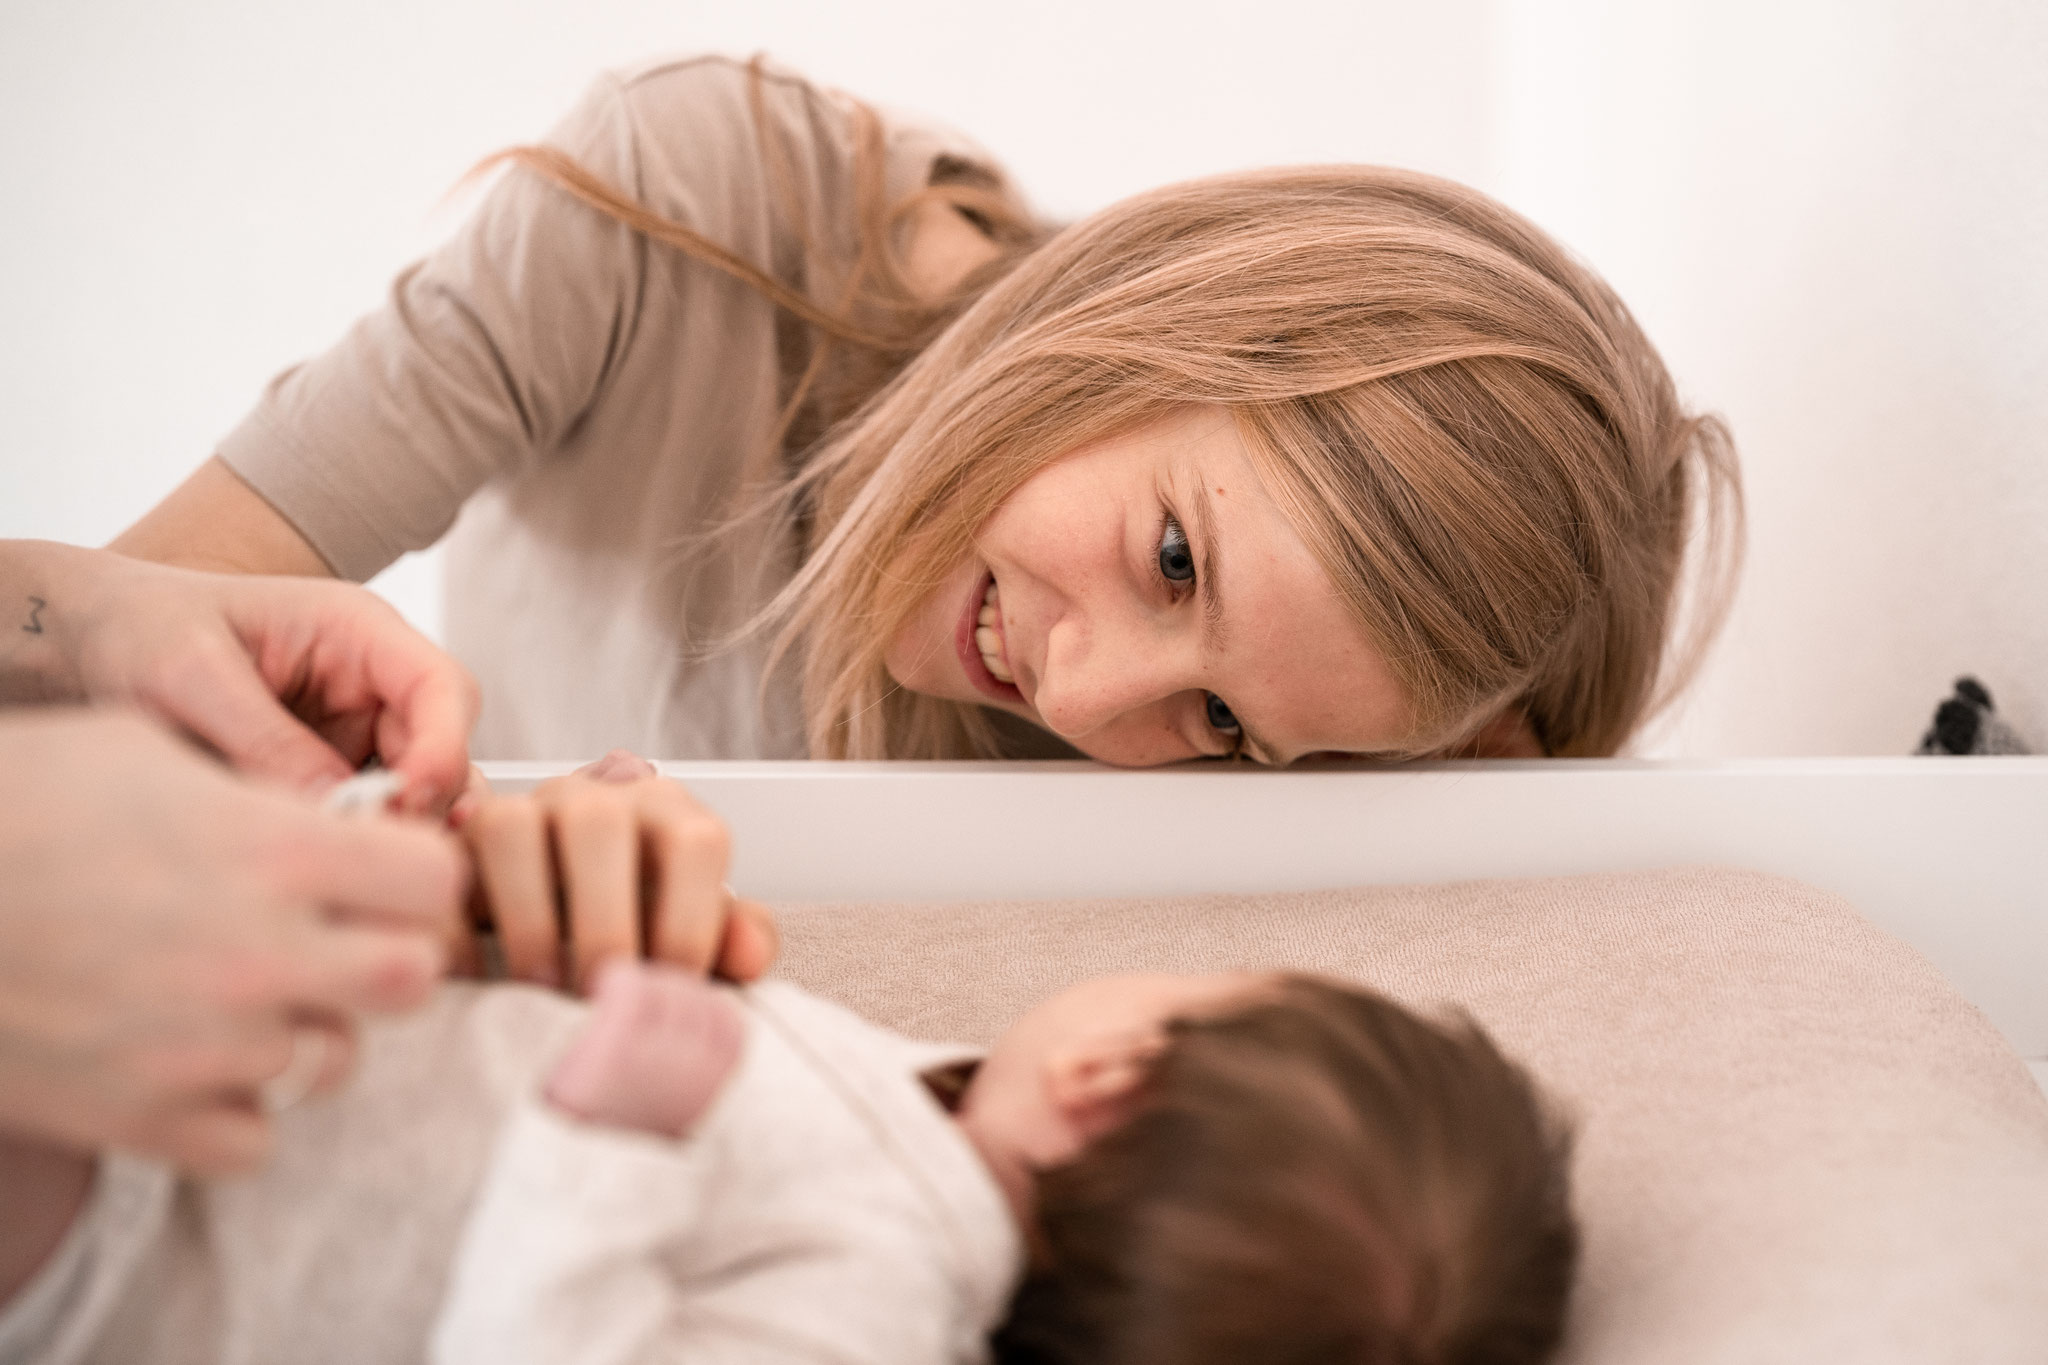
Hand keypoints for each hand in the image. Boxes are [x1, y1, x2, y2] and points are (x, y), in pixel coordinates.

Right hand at [0, 710, 466, 1172]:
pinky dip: (233, 1107)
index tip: (377, 870)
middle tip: (331, 938)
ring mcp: (206, 1045)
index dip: (411, 871)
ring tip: (239, 993)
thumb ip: (263, 794)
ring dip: (305, 1031)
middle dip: (381, 953)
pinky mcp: (143, 1118)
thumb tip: (335, 821)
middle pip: (411, 978)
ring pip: (334, 1063)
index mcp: (274, 851)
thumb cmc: (17, 800)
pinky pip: (254, 1140)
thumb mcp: (150, 751)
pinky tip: (189, 1055)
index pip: (433, 880)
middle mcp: (260, 953)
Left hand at [1, 540, 478, 815]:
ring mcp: (355, 730)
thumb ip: (265, 740)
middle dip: (421, 804)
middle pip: (445, 750)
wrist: (88, 640)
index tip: (409, 802)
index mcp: (359, 631)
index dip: (444, 749)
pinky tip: (324, 860)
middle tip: (372, 850)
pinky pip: (367, 814)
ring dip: (394, 831)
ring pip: (417, 792)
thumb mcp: (192, 675)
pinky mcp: (329, 772)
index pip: (444, 689)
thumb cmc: (141, 628)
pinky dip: (357, 842)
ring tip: (347, 861)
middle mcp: (373, 681)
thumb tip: (336, 812)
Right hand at [459, 751, 776, 992]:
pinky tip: (481, 981)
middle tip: (603, 995)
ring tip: (543, 987)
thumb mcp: (696, 932)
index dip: (690, 921)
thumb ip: (735, 939)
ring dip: (530, 918)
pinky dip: (461, 930)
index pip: (695, 841)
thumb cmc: (640, 922)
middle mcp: (597, 798)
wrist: (561, 912)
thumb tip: (750, 955)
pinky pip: (448, 869)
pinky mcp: (459, 842)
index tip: (674, 988)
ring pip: (514, 829)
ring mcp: (523, 809)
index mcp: (670, 814)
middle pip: (600, 826)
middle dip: (603, 922)